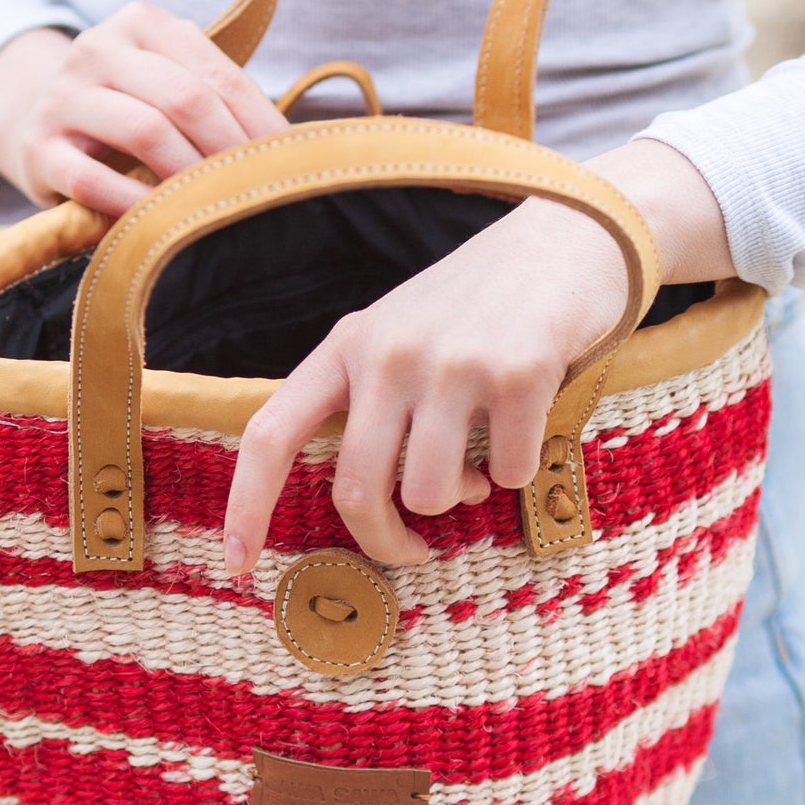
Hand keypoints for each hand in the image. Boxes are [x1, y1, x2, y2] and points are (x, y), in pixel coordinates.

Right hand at [0, 4, 287, 216]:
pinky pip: (92, 178)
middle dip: (229, 150)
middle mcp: (97, 47)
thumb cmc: (128, 108)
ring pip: (143, 131)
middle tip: (258, 191)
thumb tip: (291, 147)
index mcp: (142, 22)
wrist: (37, 122)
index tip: (289, 164)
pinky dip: (133, 204)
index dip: (260, 122)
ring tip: (215, 207)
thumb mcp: (168, 81)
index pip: (217, 74)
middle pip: (184, 98)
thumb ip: (217, 95)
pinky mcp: (37, 146)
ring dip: (188, 176)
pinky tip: (159, 224)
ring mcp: (62, 95)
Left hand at [223, 138, 732, 571]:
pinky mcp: (518, 373)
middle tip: (412, 552)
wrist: (568, 237)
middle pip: (355, 489)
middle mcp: (388, 352)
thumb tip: (354, 501)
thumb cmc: (478, 304)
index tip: (236, 567)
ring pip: (428, 495)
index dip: (246, 507)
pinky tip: (522, 428)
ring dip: (459, 498)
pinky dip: (516, 470)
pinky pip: (505, 474)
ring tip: (477, 465)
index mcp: (347, 344)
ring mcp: (451, 362)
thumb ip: (365, 398)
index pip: (272, 433)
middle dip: (384, 541)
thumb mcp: (399, 332)